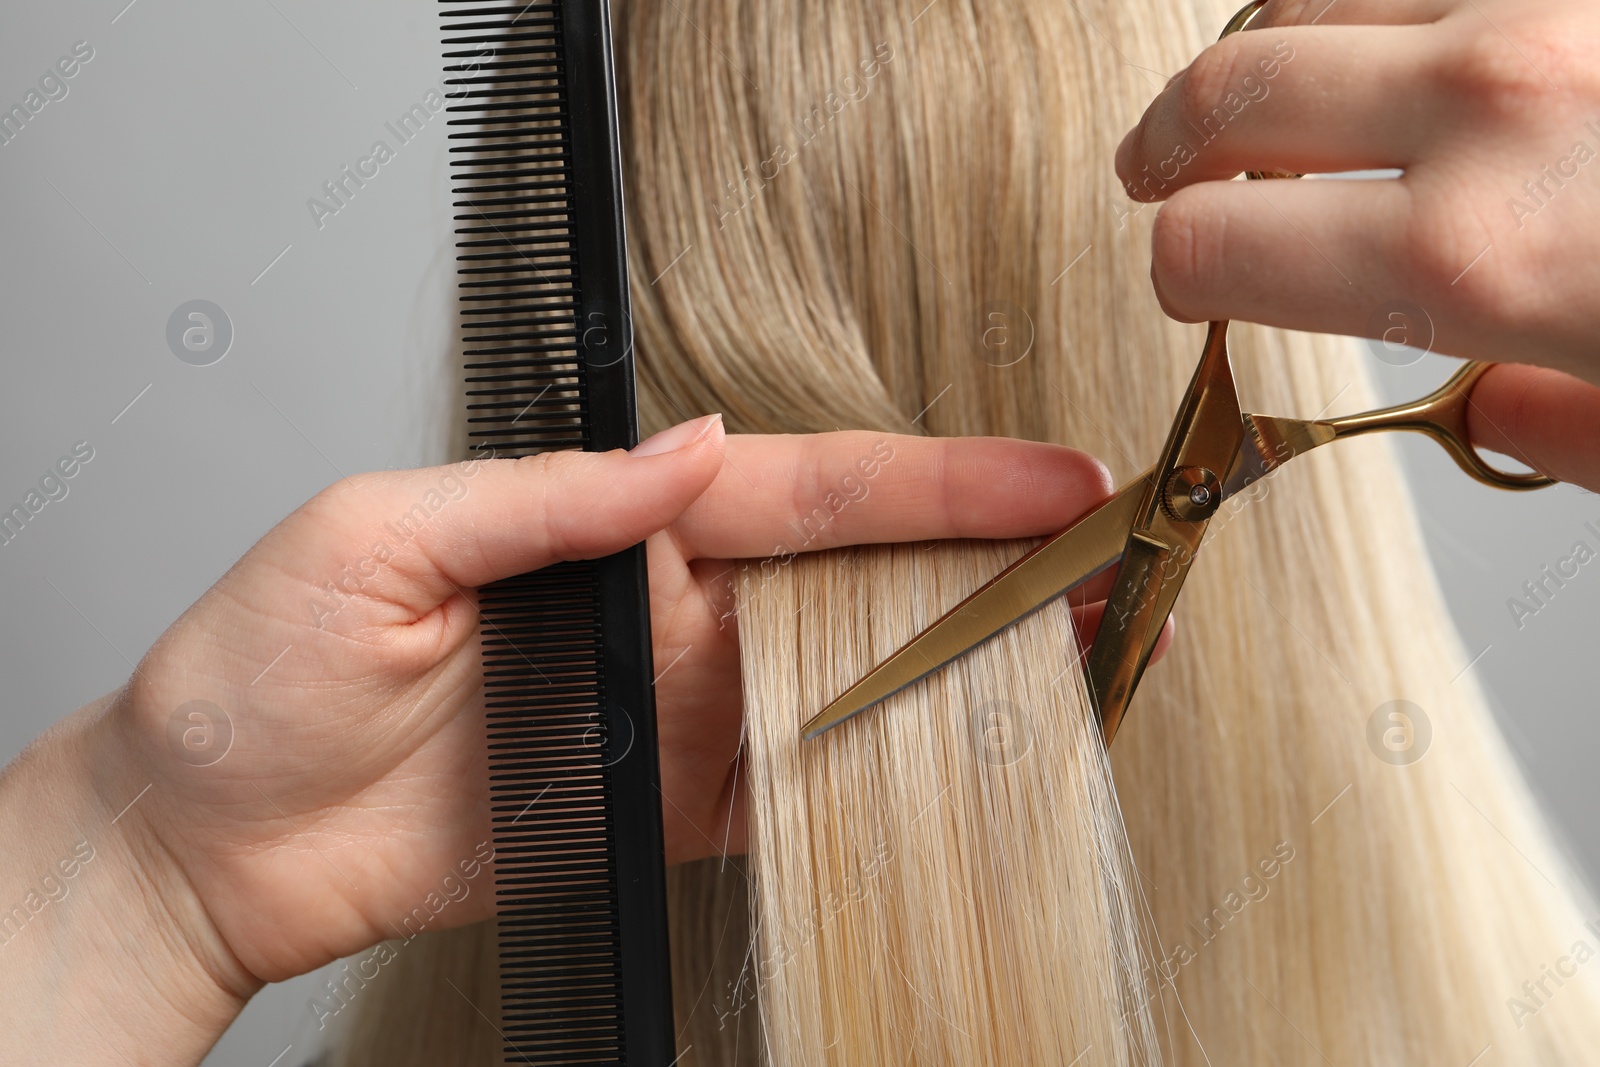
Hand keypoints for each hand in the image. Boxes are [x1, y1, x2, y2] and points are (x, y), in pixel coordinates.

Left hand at [69, 415, 1152, 1013]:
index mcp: (612, 528)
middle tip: (1105, 562)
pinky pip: (787, 793)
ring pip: (845, 684)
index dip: (930, 485)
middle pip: (855, 581)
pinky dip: (875, 779)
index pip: (800, 491)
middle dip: (989, 567)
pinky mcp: (655, 812)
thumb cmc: (258, 673)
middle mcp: (659, 615)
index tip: (1039, 478)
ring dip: (960, 670)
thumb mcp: (379, 533)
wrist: (211, 839)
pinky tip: (957, 759)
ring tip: (1078, 653)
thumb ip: (550, 496)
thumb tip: (689, 450)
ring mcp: (668, 717)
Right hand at [1114, 0, 1599, 489]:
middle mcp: (1494, 101)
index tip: (1190, 283)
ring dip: (1277, 59)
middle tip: (1157, 167)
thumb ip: (1560, 428)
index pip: (1210, 243)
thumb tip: (1505, 409)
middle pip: (1230, 90)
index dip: (1179, 273)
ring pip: (1316, 1)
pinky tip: (1392, 52)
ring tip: (1277, 98)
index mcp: (1474, 254)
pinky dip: (1384, 15)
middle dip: (1171, 142)